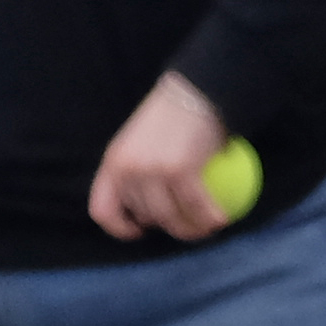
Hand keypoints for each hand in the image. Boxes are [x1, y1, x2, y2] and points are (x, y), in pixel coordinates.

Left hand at [87, 72, 233, 241]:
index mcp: (113, 163)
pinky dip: (210, 217)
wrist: (192, 94)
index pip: (103, 209)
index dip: (119, 228)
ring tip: (206, 228)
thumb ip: (136, 170)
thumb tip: (146, 207)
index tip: (140, 231)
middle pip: (144, 216)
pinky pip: (197, 206)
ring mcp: (153, 171)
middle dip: (166, 227)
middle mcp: (128, 169)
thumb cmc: (169, 118)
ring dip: (191, 230)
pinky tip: (222, 220)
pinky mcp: (180, 170)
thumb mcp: (137, 143)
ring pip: (170, 218)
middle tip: (186, 223)